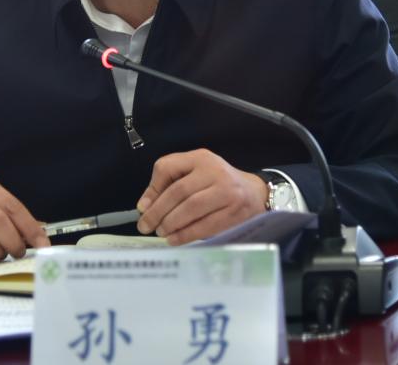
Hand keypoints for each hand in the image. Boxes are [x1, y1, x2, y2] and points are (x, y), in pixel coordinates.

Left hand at [135, 149, 267, 244]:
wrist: (255, 193)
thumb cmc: (217, 183)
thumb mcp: (195, 173)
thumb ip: (168, 183)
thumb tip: (145, 206)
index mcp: (200, 158)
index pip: (168, 167)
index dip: (152, 189)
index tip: (142, 208)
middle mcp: (214, 172)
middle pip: (179, 191)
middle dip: (158, 211)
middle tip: (146, 226)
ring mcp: (227, 192)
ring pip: (192, 208)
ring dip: (171, 224)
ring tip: (161, 233)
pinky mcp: (235, 212)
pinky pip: (206, 225)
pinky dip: (187, 234)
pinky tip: (175, 239)